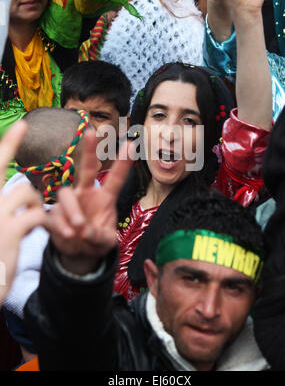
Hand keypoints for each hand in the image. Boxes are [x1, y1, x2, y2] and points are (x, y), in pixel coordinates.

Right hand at [0, 121, 44, 303]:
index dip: (3, 148)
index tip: (14, 128)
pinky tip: (32, 233)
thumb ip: (4, 210)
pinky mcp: (9, 230)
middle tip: (21, 124)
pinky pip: (37, 214)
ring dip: (35, 204)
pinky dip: (42, 221)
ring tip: (30, 221)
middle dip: (9, 145)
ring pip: (26, 192)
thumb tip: (20, 194)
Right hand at [44, 129, 133, 274]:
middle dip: (88, 150)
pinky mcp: (52, 214)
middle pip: (86, 169)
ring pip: (66, 193)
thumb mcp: (105, 243)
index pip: (115, 179)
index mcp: (104, 198)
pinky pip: (53, 213)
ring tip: (79, 228)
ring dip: (72, 210)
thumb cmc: (95, 240)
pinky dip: (60, 225)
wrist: (77, 253)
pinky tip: (67, 235)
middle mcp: (85, 194)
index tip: (130, 144)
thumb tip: (85, 231)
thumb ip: (100, 237)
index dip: (123, 163)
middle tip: (91, 133)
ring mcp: (68, 203)